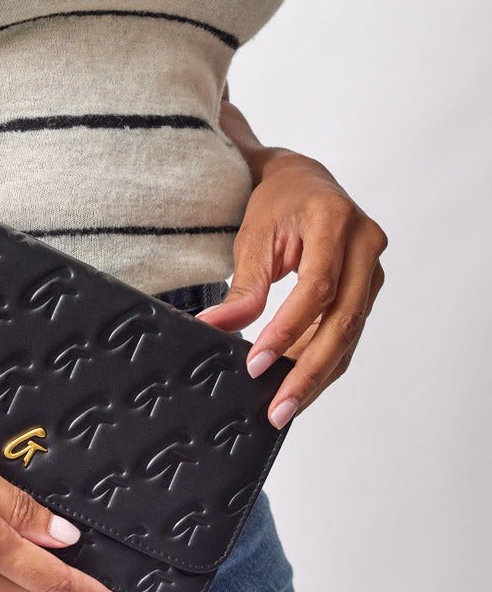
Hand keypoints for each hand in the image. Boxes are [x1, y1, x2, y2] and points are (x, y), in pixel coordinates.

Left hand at [194, 152, 387, 428]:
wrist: (304, 182)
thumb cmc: (276, 205)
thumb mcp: (253, 237)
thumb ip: (243, 286)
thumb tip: (217, 327)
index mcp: (335, 221)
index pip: (317, 288)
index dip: (288, 330)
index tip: (256, 364)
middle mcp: (366, 244)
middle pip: (343, 320)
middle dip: (308, 371)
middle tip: (278, 409)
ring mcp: (374, 267)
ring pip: (350, 334)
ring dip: (318, 375)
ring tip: (286, 407)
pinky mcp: (369, 287)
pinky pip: (349, 332)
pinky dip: (324, 361)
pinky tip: (300, 386)